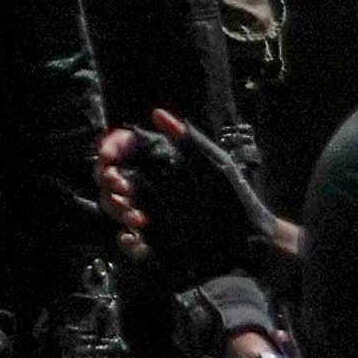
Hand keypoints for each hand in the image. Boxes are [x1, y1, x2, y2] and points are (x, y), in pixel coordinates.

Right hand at [109, 114, 291, 284]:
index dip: (111, 147)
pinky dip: (127, 241)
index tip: (108, 157)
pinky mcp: (153, 242)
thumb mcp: (215, 166)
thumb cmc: (236, 200)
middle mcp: (152, 185)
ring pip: (114, 206)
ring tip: (137, 218)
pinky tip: (136, 239)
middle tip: (120, 186)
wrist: (250, 245)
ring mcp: (151, 214)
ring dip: (116, 208)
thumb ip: (188, 141)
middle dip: (107, 179)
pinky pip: (127, 241)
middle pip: (111, 175)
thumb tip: (157, 113)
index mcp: (164, 162)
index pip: (126, 147)